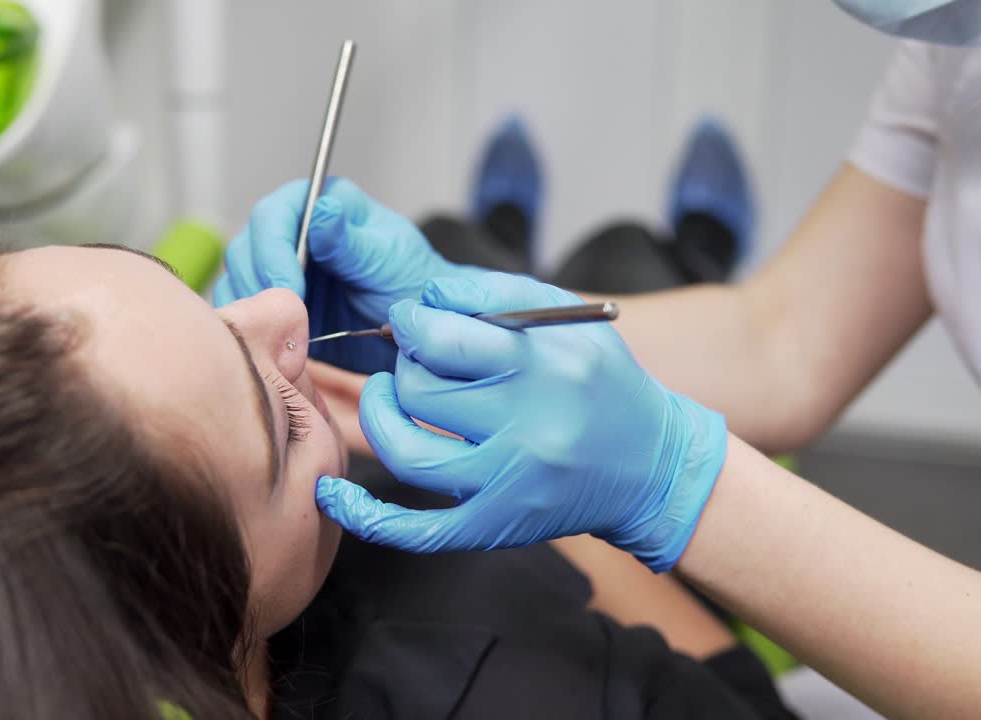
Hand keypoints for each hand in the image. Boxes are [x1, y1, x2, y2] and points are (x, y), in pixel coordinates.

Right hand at [213, 178, 480, 373]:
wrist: (414, 331)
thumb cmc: (410, 287)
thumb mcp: (388, 262)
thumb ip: (349, 242)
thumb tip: (321, 210)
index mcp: (323, 206)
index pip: (275, 214)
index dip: (274, 250)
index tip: (290, 288)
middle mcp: (294, 233)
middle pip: (247, 247)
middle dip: (259, 284)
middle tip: (282, 317)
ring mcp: (280, 269)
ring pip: (237, 280)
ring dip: (250, 308)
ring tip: (278, 334)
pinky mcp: (273, 304)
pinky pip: (243, 310)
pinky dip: (248, 328)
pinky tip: (267, 346)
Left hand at [315, 273, 727, 571]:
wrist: (648, 463)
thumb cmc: (599, 378)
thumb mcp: (563, 316)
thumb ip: (490, 292)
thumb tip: (421, 298)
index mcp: (543, 367)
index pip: (442, 339)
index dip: (411, 323)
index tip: (413, 321)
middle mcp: (526, 428)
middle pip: (419, 393)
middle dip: (406, 367)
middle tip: (418, 360)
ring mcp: (507, 484)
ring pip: (407, 453)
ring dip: (382, 418)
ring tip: (389, 396)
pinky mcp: (496, 526)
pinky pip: (419, 531)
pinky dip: (368, 518)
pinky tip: (332, 495)